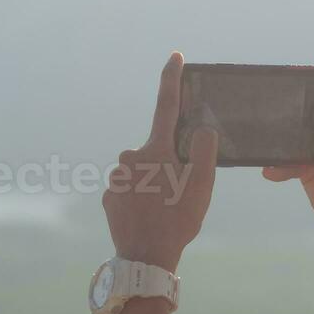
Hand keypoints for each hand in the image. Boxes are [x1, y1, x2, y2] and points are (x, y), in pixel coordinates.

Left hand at [103, 52, 218, 278]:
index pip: (166, 106)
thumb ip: (204, 152)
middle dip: (169, 164)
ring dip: (154, 184)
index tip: (175, 56)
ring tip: (164, 212)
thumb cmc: (177, 222)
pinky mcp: (108, 196)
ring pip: (142, 172)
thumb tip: (203, 130)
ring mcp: (117, 177)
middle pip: (157, 151)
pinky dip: (141, 198)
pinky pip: (129, 189)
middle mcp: (130, 157)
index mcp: (156, 150)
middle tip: (179, 194)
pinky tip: (148, 218)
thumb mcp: (202, 187)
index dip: (171, 79)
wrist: (144, 257)